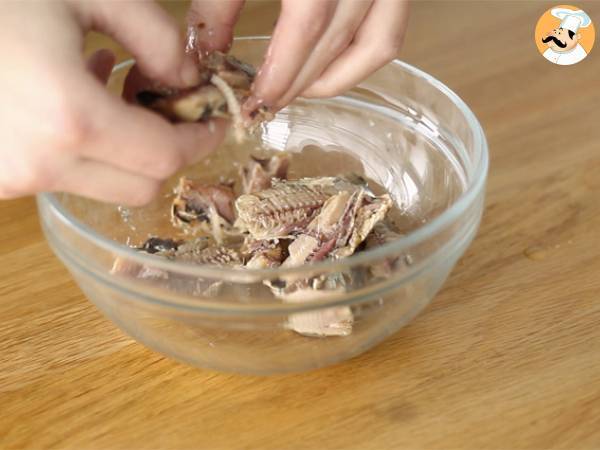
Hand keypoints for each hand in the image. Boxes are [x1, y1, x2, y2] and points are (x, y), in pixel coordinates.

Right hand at [0, 1, 224, 205]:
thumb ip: (154, 33)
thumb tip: (187, 76)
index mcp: (69, 119)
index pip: (164, 158)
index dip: (199, 141)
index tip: (213, 120)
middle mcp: (39, 163)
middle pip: (140, 186)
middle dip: (165, 149)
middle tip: (162, 103)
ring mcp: (9, 178)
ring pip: (102, 185)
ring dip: (123, 148)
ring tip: (105, 85)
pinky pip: (61, 177)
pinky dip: (83, 150)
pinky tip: (65, 99)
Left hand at [188, 0, 408, 110]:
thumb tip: (206, 52)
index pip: (307, 21)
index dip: (280, 70)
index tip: (251, 100)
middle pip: (335, 38)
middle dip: (297, 82)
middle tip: (265, 104)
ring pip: (373, 43)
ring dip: (332, 78)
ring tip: (296, 92)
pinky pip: (390, 31)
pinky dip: (360, 60)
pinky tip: (328, 70)